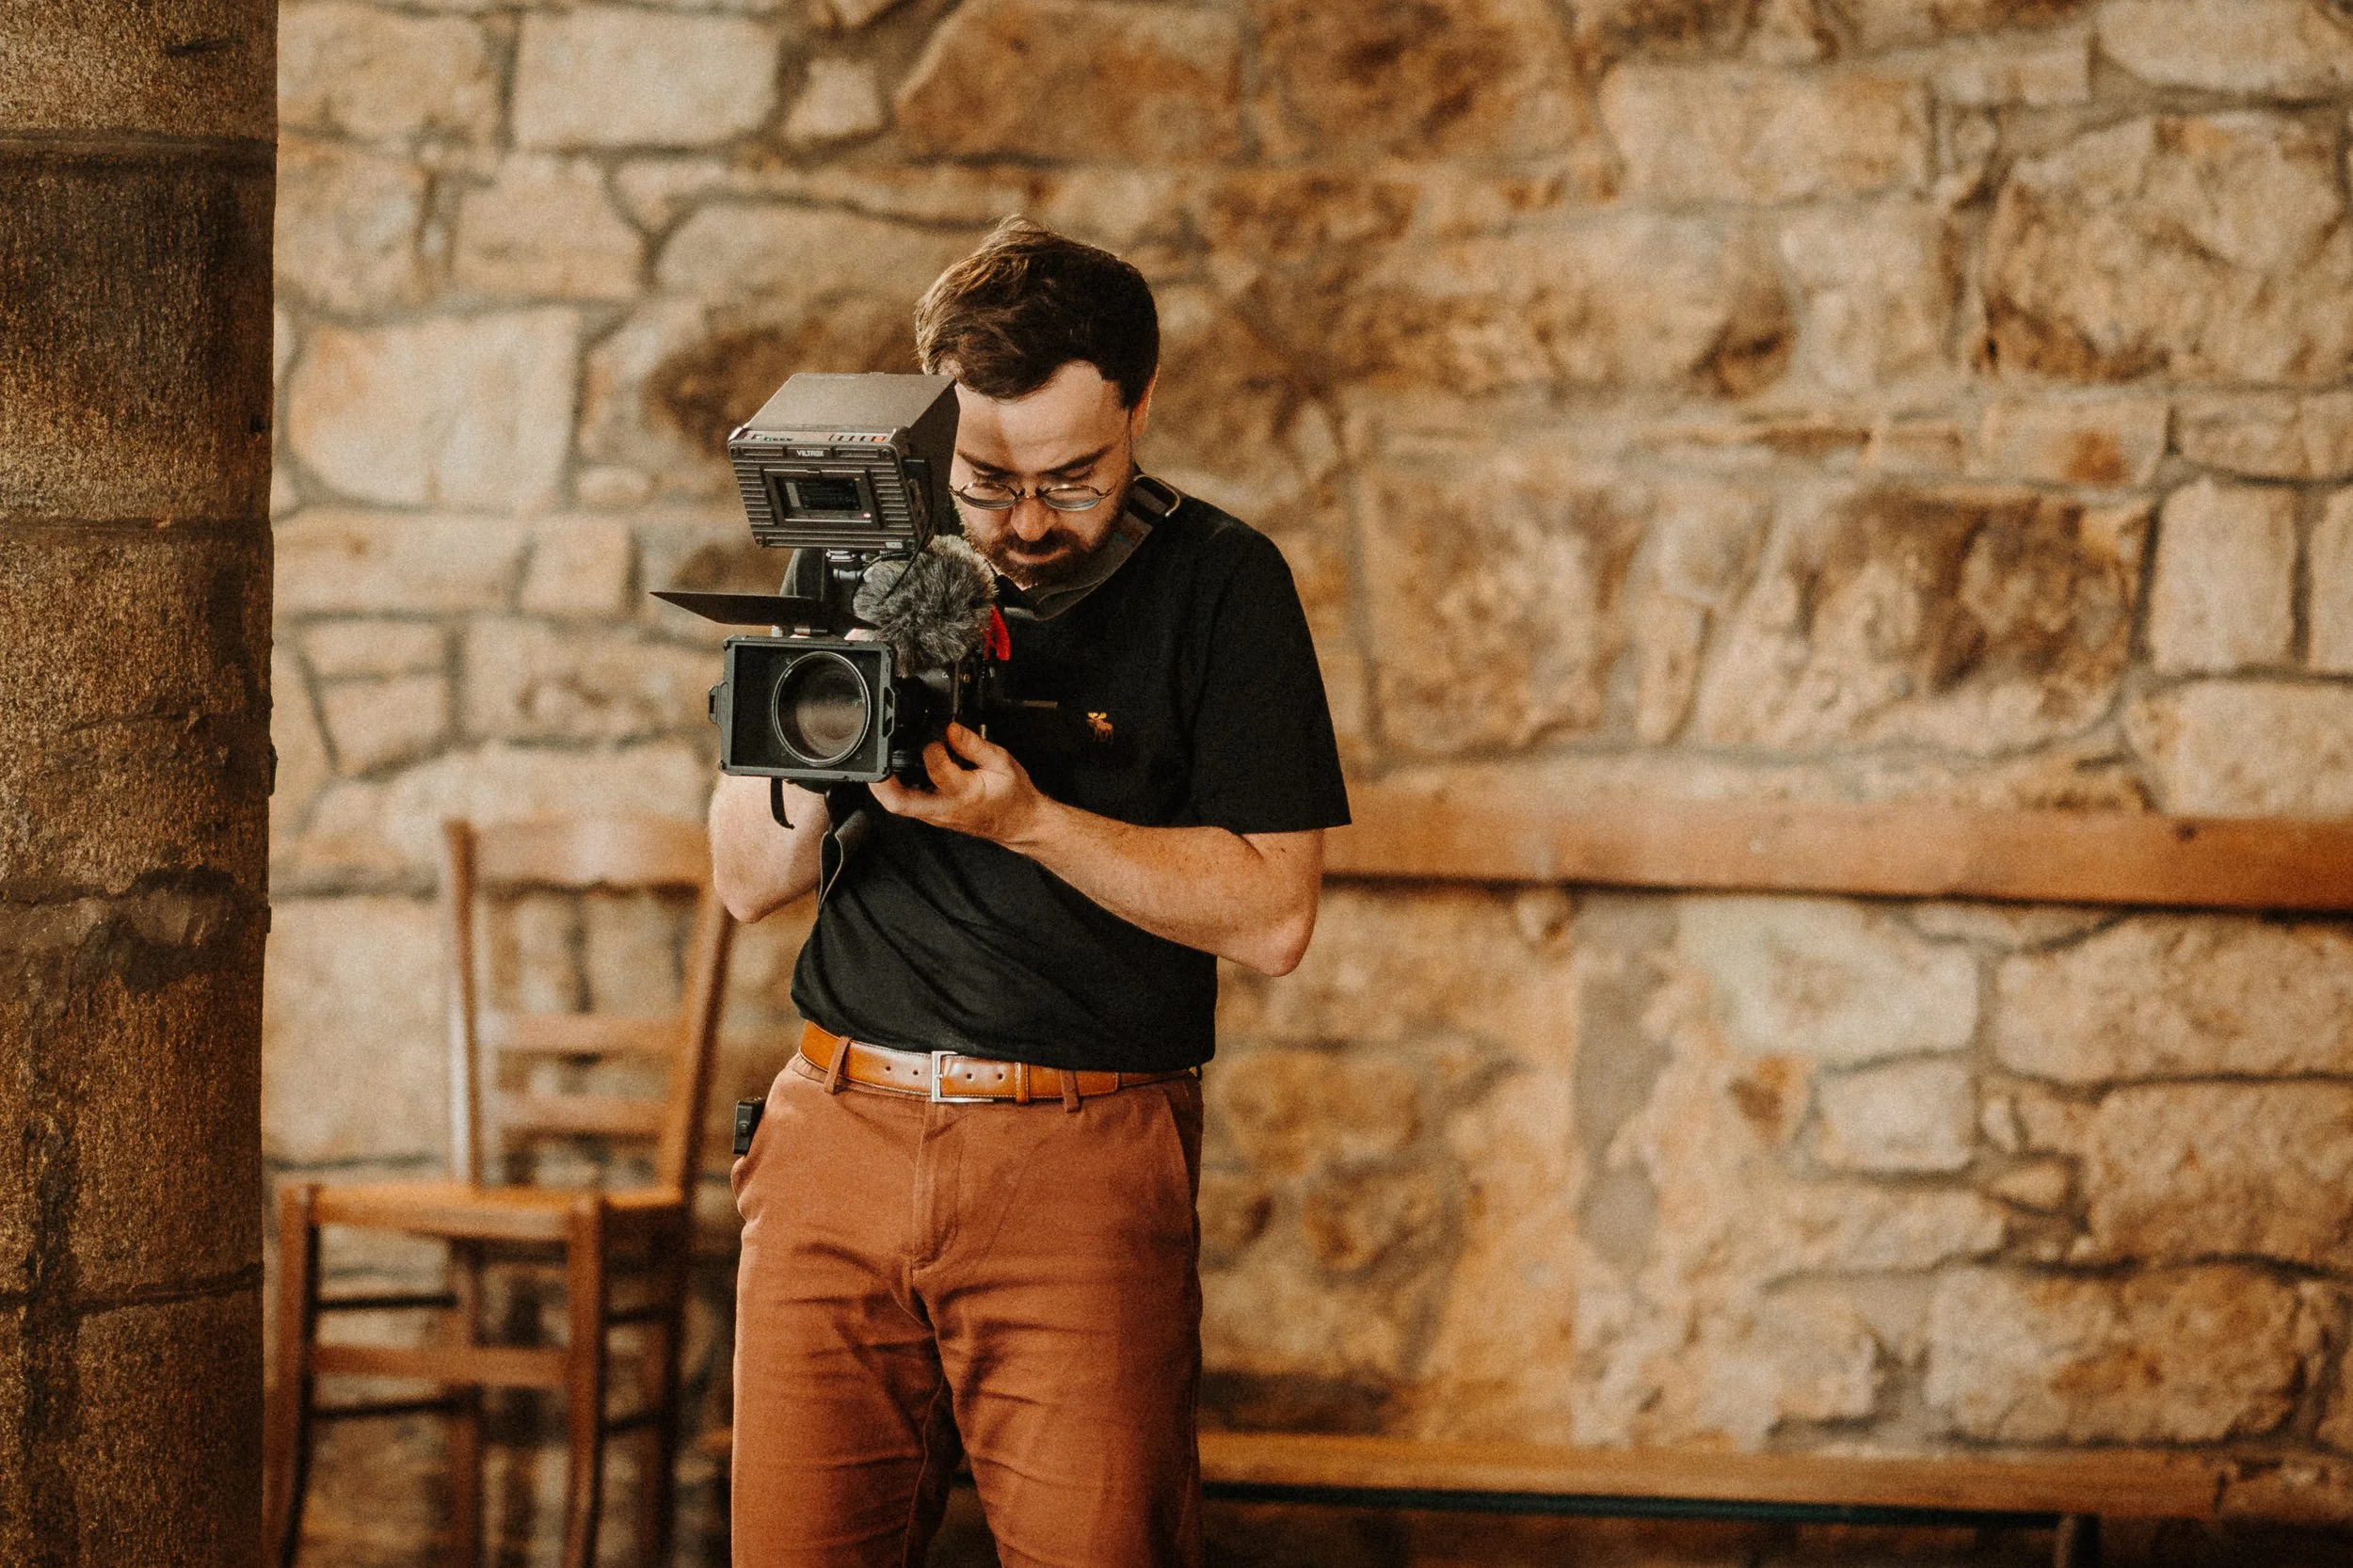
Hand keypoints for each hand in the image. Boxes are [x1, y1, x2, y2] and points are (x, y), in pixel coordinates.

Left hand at [869, 723, 1050, 847]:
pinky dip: (895, 788)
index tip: (938, 735)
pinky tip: (895, 772)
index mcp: (964, 793)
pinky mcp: (931, 815)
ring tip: (881, 762)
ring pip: (898, 806)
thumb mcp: (1001, 761)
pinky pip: (906, 804)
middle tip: (875, 760)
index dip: (933, 749)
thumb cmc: (1012, 795)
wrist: (1018, 822)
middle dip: (881, 782)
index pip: (937, 770)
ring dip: (883, 786)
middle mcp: (944, 807)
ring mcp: (934, 815)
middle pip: (900, 802)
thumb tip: (951, 728)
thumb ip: (974, 745)